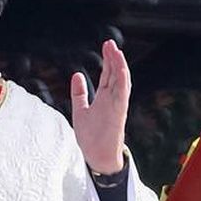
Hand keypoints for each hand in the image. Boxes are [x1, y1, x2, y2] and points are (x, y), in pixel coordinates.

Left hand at [70, 39, 130, 174]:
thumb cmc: (91, 137)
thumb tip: (77, 75)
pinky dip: (123, 80)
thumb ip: (79, 94)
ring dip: (119, 65)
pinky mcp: (119, 113)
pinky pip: (123, 94)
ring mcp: (117, 105)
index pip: (108, 75)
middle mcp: (112, 99)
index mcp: (104, 98)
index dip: (107, 60)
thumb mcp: (80, 110)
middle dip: (113, 58)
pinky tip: (121, 68)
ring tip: (116, 50)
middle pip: (115, 74)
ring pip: (121, 81)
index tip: (106, 46)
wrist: (97, 157)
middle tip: (110, 43)